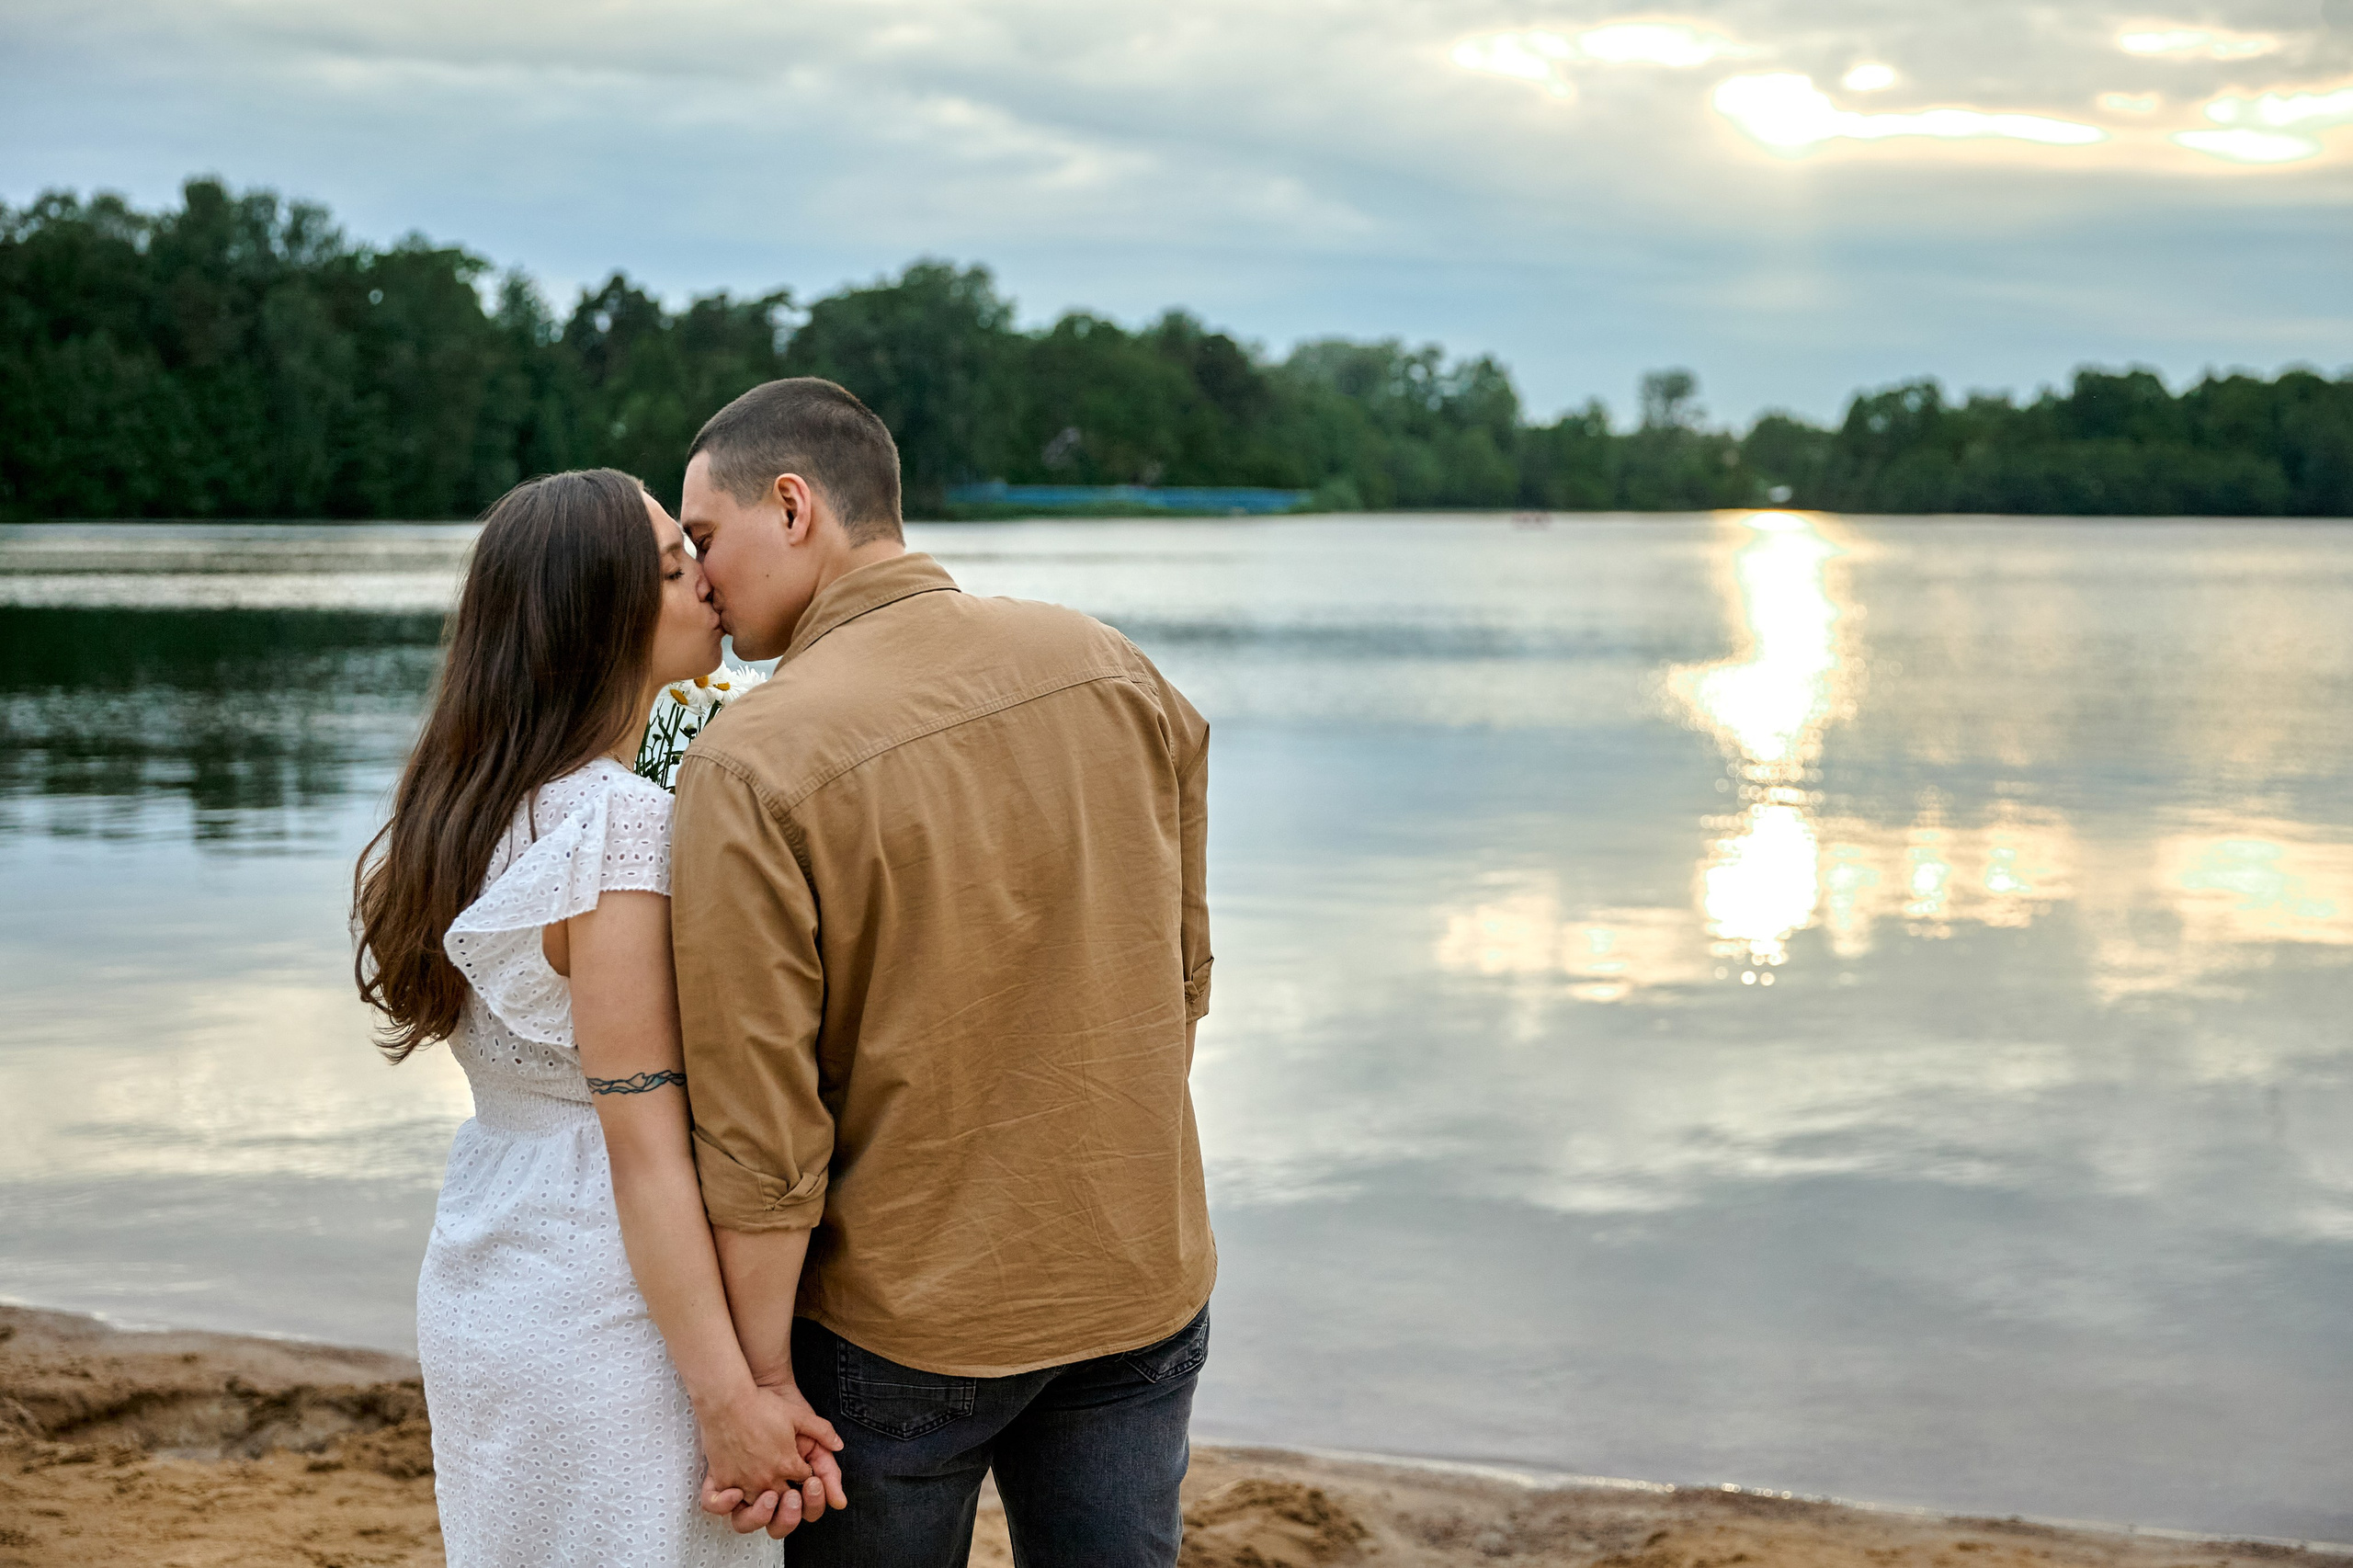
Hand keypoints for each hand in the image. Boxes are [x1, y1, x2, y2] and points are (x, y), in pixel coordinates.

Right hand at [698, 1382, 846, 1536]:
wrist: (727, 1400)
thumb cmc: (761, 1405)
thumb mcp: (799, 1415)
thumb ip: (822, 1431)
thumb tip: (838, 1445)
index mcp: (789, 1465)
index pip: (805, 1481)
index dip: (805, 1475)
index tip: (800, 1467)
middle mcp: (768, 1479)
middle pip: (785, 1499)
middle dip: (790, 1494)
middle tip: (787, 1485)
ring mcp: (745, 1483)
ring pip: (759, 1507)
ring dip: (764, 1502)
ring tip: (765, 1490)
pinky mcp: (723, 1481)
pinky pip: (728, 1505)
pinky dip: (732, 1503)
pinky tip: (736, 1495)